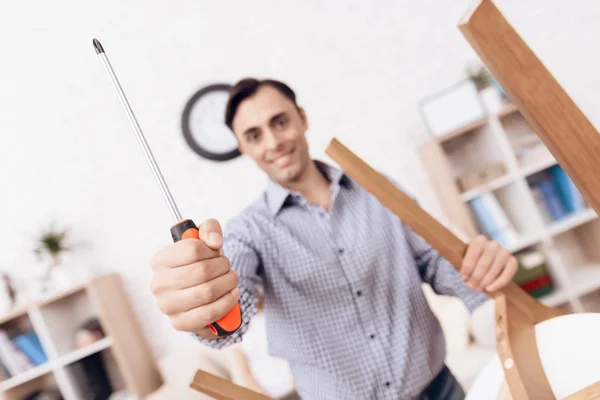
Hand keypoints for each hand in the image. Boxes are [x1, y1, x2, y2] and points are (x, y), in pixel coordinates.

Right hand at [150, 219, 239, 335]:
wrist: (202, 293)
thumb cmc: (202, 263)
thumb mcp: (206, 241)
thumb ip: (210, 229)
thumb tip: (215, 242)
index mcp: (160, 260)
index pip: (193, 249)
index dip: (212, 250)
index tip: (216, 253)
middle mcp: (159, 283)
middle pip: (203, 271)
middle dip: (224, 268)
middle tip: (228, 268)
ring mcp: (167, 305)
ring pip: (207, 292)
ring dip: (228, 284)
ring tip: (232, 280)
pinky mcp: (179, 323)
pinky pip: (209, 313)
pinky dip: (226, 303)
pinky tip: (232, 294)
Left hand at [461, 235, 517, 291]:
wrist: (488, 259)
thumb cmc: (474, 259)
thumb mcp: (465, 257)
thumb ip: (465, 264)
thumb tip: (466, 277)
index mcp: (480, 240)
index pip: (473, 255)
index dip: (467, 268)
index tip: (464, 278)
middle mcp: (493, 245)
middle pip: (484, 264)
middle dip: (476, 278)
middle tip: (471, 287)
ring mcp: (504, 252)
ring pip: (494, 270)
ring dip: (485, 282)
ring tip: (478, 289)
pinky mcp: (513, 262)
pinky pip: (507, 274)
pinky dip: (498, 284)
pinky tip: (489, 289)